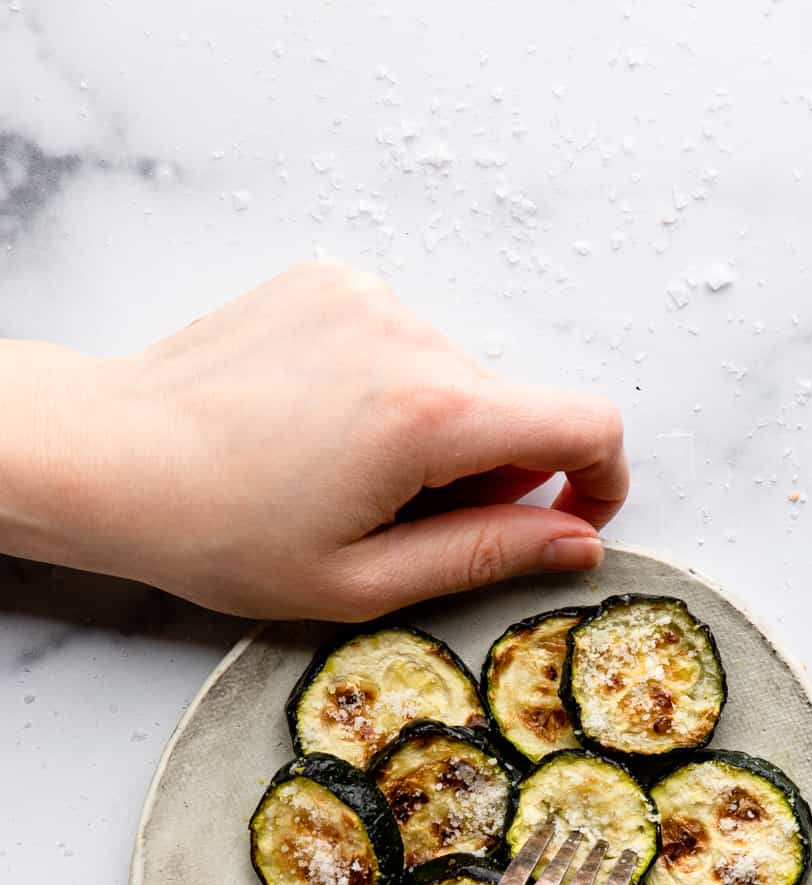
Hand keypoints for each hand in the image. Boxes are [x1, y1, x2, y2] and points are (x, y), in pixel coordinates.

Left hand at [0, 261, 627, 618]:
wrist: (113, 459)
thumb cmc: (224, 534)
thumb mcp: (366, 582)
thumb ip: (489, 555)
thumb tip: (579, 541)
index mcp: (430, 415)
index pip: (588, 423)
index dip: (605, 480)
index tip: (574, 520)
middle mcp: (411, 333)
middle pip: (517, 408)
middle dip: (493, 473)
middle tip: (409, 521)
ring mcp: (368, 296)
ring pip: (461, 378)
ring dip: (439, 433)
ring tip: (352, 474)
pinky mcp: (333, 281)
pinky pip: (407, 343)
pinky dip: (394, 391)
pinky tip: (326, 428)